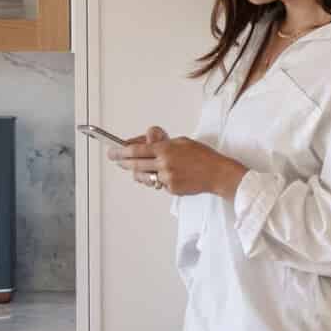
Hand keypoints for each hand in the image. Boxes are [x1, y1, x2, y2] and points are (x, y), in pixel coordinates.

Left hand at [107, 126, 246, 200]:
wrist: (217, 173)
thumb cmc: (203, 156)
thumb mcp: (182, 142)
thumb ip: (163, 144)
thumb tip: (148, 144)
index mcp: (165, 150)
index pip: (137, 150)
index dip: (122, 151)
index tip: (113, 151)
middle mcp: (163, 164)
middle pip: (135, 165)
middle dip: (123, 162)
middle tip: (116, 160)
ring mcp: (166, 178)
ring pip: (145, 177)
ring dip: (139, 173)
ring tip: (140, 170)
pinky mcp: (171, 189)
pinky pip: (159, 184)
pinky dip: (159, 180)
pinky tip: (169, 176)